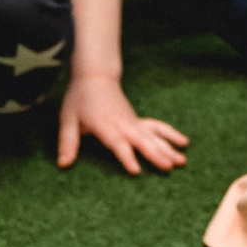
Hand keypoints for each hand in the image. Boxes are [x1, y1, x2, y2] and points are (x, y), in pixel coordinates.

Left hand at [56, 76, 187, 172]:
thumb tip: (63, 164)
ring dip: (167, 148)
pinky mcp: (137, 120)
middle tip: (168, 167)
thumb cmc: (80, 98)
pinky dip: (170, 134)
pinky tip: (183, 142)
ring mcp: (133, 121)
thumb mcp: (68, 119)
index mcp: (104, 125)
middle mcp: (122, 124)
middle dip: (155, 154)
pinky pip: (157, 127)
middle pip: (141, 140)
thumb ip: (68, 142)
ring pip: (153, 135)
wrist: (95, 76)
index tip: (136, 170)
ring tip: (181, 162)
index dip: (126, 156)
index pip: (117, 143)